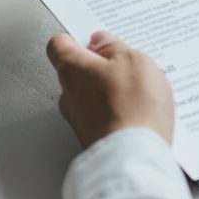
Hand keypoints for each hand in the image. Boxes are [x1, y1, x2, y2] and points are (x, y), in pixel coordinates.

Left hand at [46, 31, 174, 148]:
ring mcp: (79, 121)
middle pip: (76, 72)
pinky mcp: (93, 140)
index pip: (58, 45)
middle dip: (98, 66)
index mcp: (72, 69)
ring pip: (90, 97)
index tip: (94, 39)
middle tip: (124, 64)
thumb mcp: (133, 60)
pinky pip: (102, 118)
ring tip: (139, 93)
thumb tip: (102, 41)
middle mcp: (69, 96)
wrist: (135, 159)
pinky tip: (139, 115)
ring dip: (109, 92)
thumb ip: (114, 46)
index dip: (75, 39)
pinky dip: (117, 114)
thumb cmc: (133, 107)